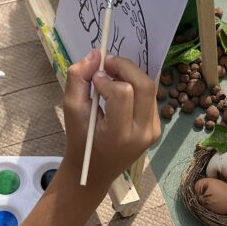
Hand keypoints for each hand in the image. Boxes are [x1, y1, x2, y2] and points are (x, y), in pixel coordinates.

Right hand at [61, 50, 159, 192]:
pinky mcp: (155, 128)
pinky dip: (135, 86)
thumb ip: (78, 79)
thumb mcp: (71, 110)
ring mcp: (152, 131)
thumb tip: (95, 54)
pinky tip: (120, 90)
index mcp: (119, 134)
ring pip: (150, 88)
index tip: (93, 79)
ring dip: (131, 75)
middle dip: (125, 67)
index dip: (107, 78)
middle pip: (145, 85)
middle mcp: (142, 133)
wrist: (94, 171)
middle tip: (107, 64)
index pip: (123, 93)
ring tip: (111, 76)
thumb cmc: (80, 142)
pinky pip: (150, 97)